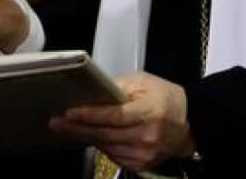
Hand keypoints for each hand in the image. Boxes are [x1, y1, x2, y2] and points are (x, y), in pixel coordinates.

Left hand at [48, 72, 194, 173]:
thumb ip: (117, 86)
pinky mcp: (142, 165)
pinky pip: (114, 157)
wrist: (189, 123)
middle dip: (77, 128)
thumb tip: (92, 94)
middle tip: (56, 123)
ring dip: (86, 137)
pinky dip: (101, 146)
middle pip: (105, 134)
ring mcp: (145, 154)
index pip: (113, 116)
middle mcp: (147, 136)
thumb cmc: (163, 96)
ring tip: (69, 128)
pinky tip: (93, 136)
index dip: (89, 115)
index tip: (68, 112)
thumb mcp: (143, 81)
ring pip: (106, 147)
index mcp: (148, 111)